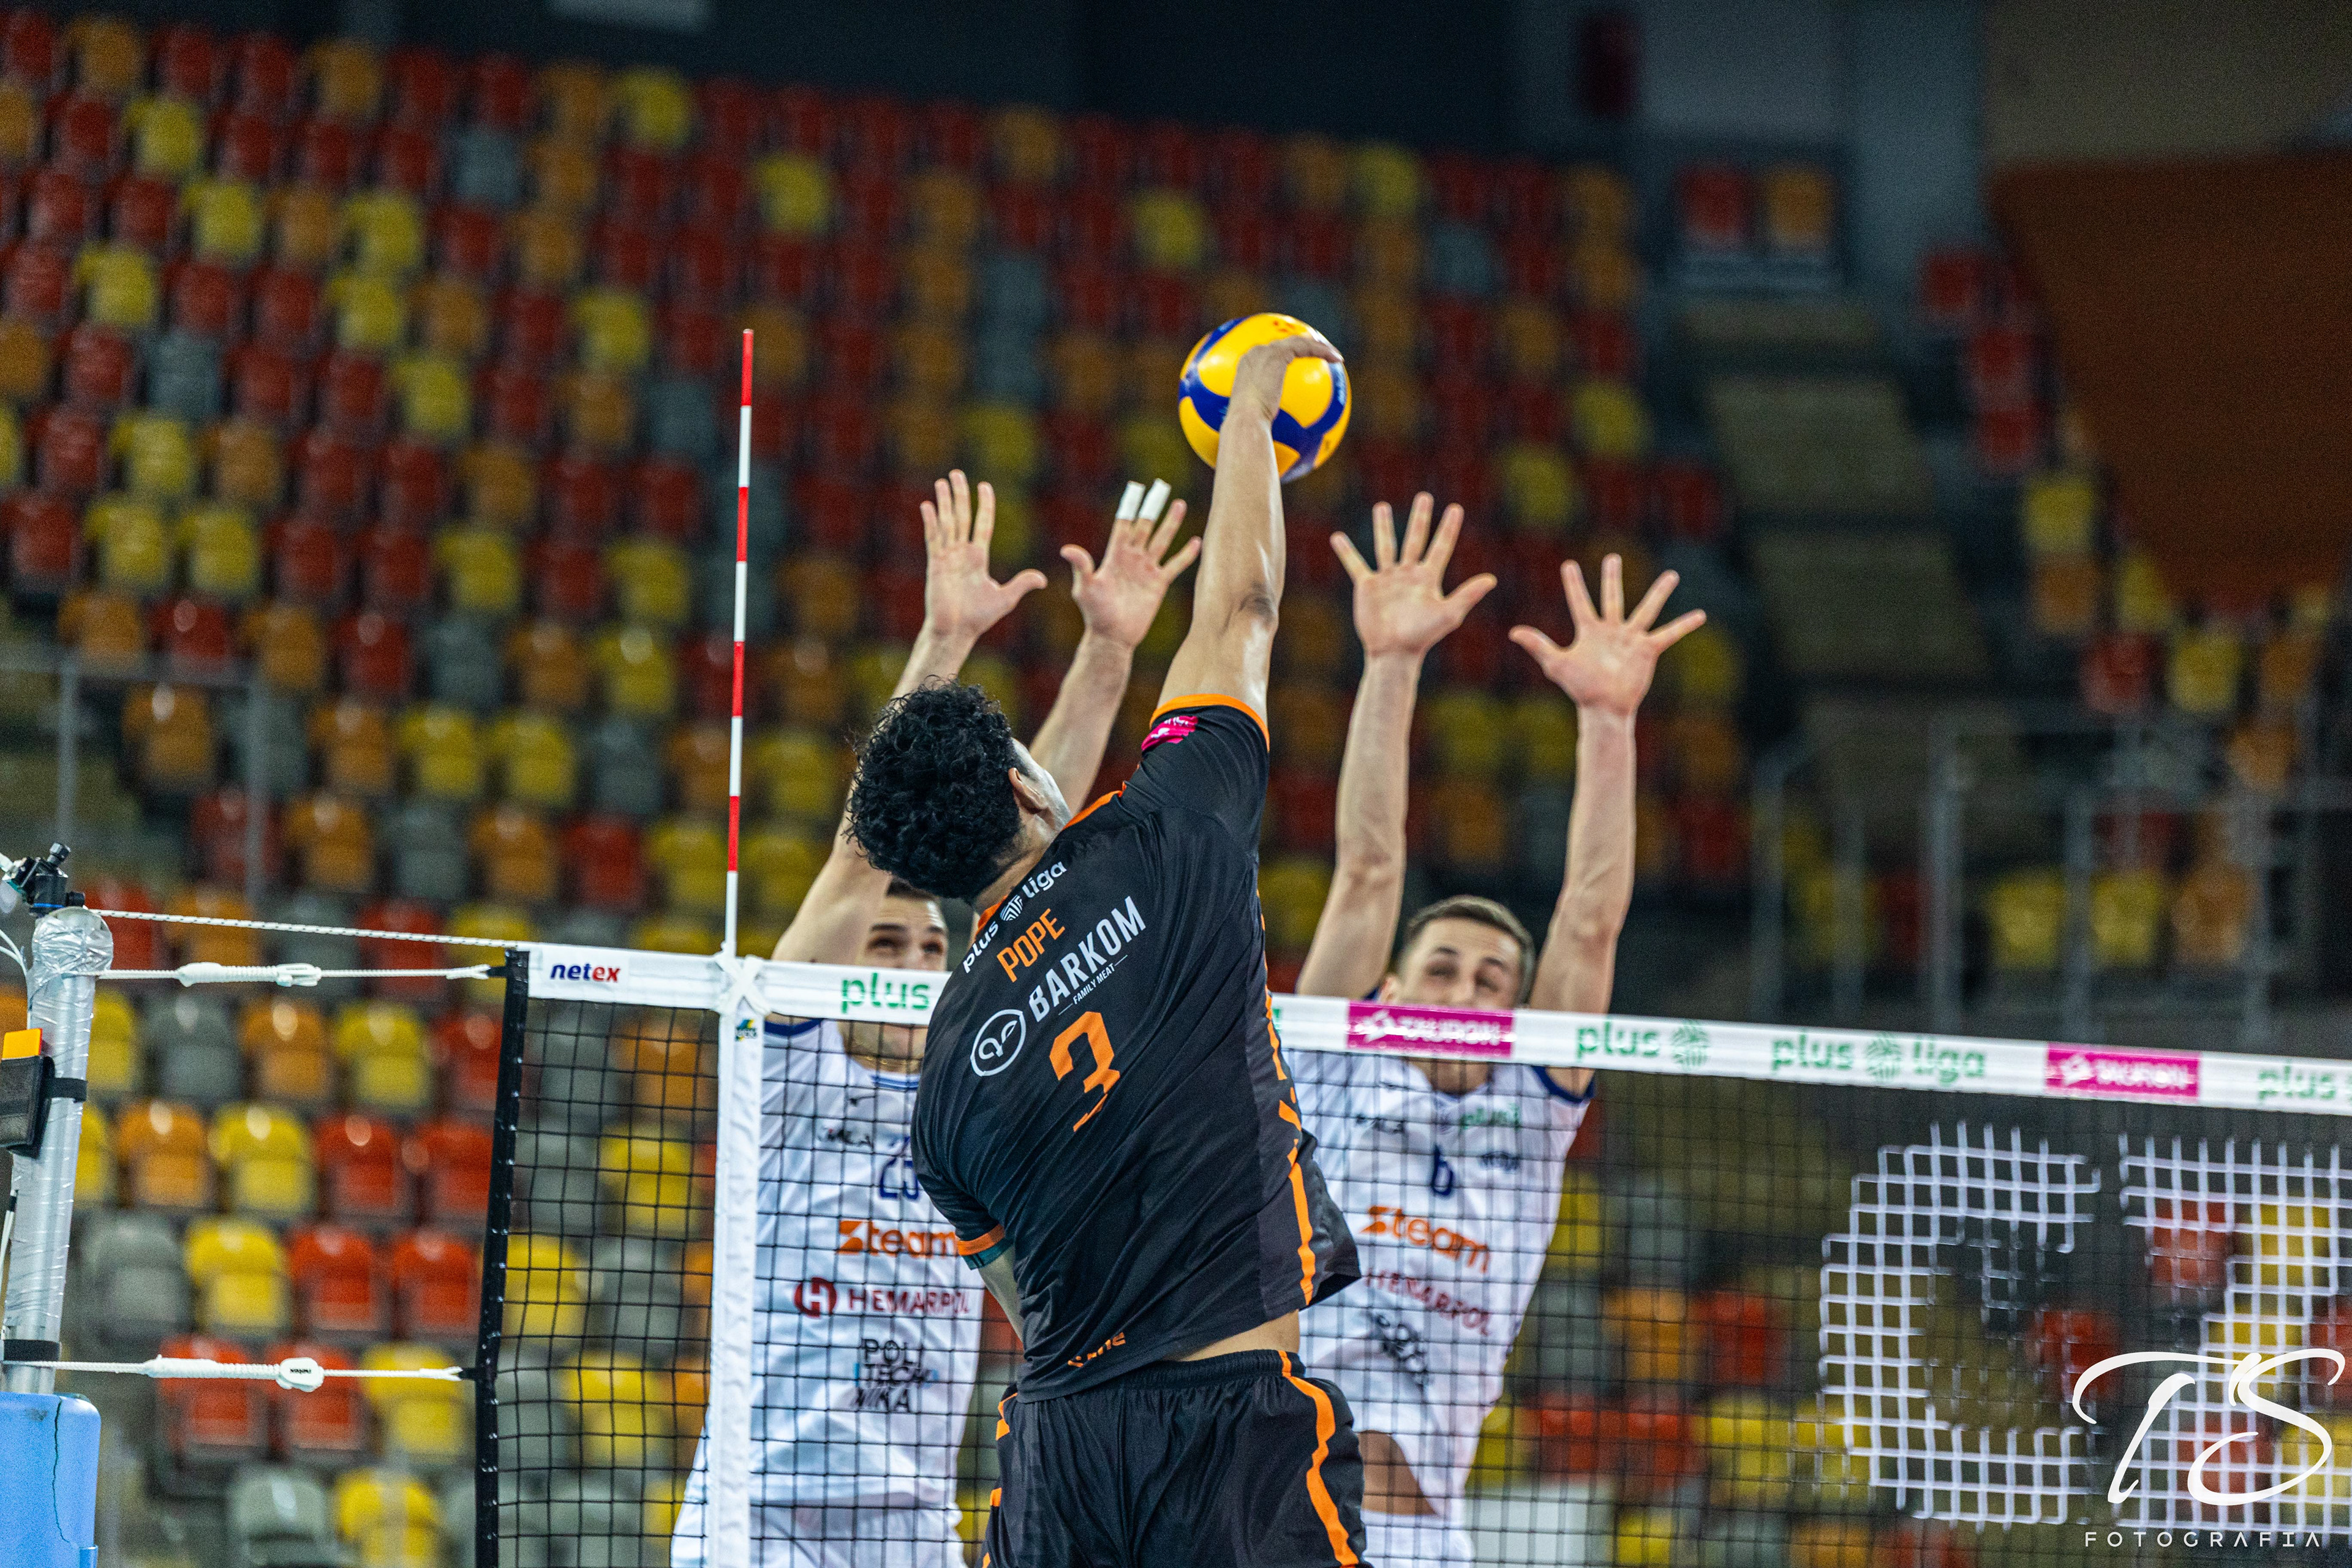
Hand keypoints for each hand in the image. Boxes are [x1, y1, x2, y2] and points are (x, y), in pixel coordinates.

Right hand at [919, 470, 1046, 645]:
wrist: (957, 632)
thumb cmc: (978, 618)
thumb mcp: (1005, 598)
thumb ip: (1022, 584)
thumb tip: (1043, 579)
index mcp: (978, 557)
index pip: (982, 524)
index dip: (985, 505)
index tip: (984, 486)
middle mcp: (962, 553)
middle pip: (962, 517)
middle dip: (960, 495)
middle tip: (957, 473)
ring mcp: (947, 557)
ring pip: (947, 522)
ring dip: (945, 501)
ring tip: (942, 481)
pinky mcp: (935, 565)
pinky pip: (933, 539)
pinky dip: (931, 522)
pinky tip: (928, 505)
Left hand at [1061, 489, 1200, 651]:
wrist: (1113, 636)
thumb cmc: (1095, 613)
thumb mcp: (1085, 588)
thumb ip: (1081, 566)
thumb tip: (1066, 548)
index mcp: (1115, 555)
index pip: (1124, 525)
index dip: (1130, 506)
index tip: (1136, 488)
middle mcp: (1132, 558)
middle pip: (1145, 526)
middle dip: (1153, 507)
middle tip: (1161, 487)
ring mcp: (1146, 570)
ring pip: (1161, 540)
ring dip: (1171, 523)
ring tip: (1179, 504)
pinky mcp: (1158, 584)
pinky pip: (1175, 565)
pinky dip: (1186, 555)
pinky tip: (1196, 541)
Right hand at [1230, 331, 1341, 422]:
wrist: (1245, 419)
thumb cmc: (1250, 425)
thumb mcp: (1258, 414)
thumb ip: (1266, 409)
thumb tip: (1275, 425)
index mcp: (1248, 365)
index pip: (1271, 352)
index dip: (1290, 352)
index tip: (1303, 358)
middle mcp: (1255, 353)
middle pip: (1285, 342)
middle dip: (1306, 344)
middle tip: (1322, 350)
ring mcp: (1265, 351)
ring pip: (1298, 341)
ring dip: (1319, 346)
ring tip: (1334, 354)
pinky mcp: (1277, 354)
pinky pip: (1305, 347)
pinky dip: (1322, 351)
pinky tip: (1336, 359)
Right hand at [1330, 493, 1496, 660]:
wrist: (1394, 651)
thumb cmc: (1422, 636)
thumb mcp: (1448, 614)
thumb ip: (1468, 594)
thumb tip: (1492, 579)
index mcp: (1428, 578)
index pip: (1440, 546)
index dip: (1448, 528)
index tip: (1455, 508)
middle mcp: (1408, 574)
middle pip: (1415, 539)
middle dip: (1420, 518)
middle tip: (1425, 497)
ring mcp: (1387, 578)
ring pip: (1385, 545)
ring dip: (1383, 526)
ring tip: (1381, 507)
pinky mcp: (1367, 586)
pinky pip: (1356, 564)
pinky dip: (1346, 551)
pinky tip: (1337, 537)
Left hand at [1510, 554, 1705, 716]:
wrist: (1604, 708)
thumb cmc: (1580, 688)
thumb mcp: (1557, 664)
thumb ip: (1538, 645)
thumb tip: (1513, 632)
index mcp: (1589, 631)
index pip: (1580, 601)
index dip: (1574, 584)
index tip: (1568, 565)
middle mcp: (1611, 631)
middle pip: (1612, 597)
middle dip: (1612, 577)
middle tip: (1612, 557)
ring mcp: (1631, 639)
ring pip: (1647, 609)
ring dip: (1659, 592)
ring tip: (1672, 575)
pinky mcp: (1648, 650)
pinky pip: (1669, 634)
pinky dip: (1685, 625)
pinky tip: (1701, 615)